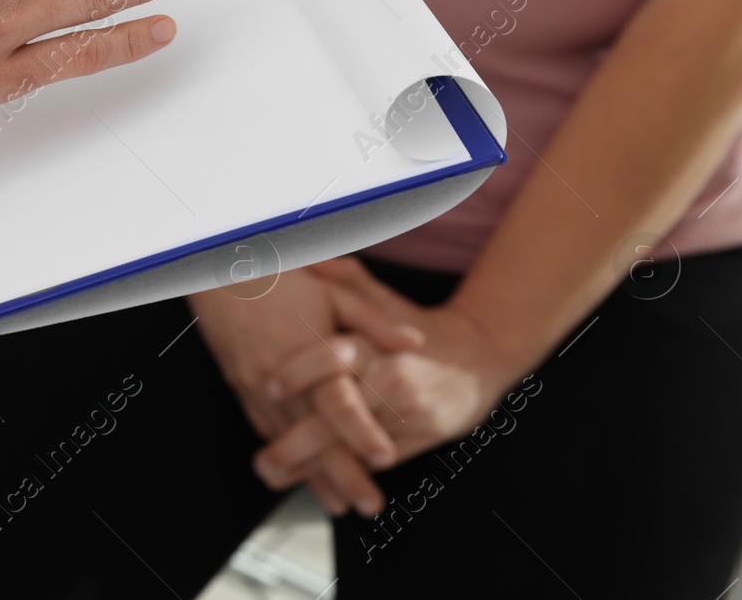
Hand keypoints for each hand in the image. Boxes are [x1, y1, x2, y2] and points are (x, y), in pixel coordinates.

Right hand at [189, 265, 422, 515]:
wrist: (222, 270)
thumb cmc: (283, 277)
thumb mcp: (335, 289)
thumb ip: (375, 320)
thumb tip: (415, 341)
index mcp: (307, 352)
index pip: (339, 404)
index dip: (362, 433)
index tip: (386, 458)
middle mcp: (279, 377)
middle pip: (314, 437)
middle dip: (341, 475)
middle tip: (368, 504)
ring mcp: (255, 385)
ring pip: (286, 441)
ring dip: (312, 475)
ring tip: (340, 504)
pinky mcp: (239, 387)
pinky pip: (263, 429)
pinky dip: (283, 456)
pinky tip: (298, 476)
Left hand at [254, 257, 529, 499]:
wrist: (478, 357)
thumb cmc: (417, 326)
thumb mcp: (381, 299)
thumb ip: (344, 279)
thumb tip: (310, 257)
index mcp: (376, 344)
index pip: (334, 358)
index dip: (299, 373)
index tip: (266, 386)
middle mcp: (391, 380)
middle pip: (339, 416)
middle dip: (298, 443)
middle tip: (263, 458)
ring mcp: (406, 414)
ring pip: (355, 449)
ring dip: (315, 469)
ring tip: (276, 475)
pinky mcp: (419, 438)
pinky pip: (376, 461)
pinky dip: (347, 474)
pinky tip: (315, 484)